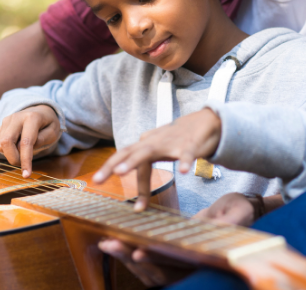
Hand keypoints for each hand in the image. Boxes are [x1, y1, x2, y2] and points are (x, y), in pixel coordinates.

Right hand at [0, 104, 60, 176]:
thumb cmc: (48, 123)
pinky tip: (18, 145)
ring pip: (1, 144)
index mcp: (32, 117)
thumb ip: (43, 139)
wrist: (40, 111)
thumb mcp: (54, 131)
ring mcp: (7, 121)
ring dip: (11, 154)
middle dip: (13, 158)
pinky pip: (0, 143)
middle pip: (6, 142)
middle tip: (22, 165)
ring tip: (23, 151)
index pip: (26, 142)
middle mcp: (16, 117)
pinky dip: (8, 150)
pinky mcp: (2, 126)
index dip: (25, 160)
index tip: (26, 174)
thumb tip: (28, 149)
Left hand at [93, 108, 221, 209]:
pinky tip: (185, 172)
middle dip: (112, 166)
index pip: (125, 158)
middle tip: (97, 180)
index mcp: (147, 144)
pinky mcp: (191, 144)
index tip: (99, 186)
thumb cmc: (182, 134)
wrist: (209, 120)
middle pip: (129, 153)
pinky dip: (186, 162)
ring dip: (133, 161)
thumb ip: (146, 146)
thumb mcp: (161, 142)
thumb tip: (135, 146)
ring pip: (149, 151)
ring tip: (120, 172)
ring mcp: (171, 142)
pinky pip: (187, 154)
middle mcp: (155, 142)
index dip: (112, 171)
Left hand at [97, 192, 256, 286]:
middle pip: (158, 269)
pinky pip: (149, 257)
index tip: (138, 253)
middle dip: (132, 257)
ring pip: (150, 267)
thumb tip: (216, 226)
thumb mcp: (237, 214)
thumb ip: (226, 223)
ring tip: (107, 243)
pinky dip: (131, 251)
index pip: (177, 263)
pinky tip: (114, 240)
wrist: (243, 211)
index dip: (158, 260)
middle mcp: (190, 265)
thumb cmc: (241, 212)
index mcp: (205, 258)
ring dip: (127, 256)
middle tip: (110, 244)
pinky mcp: (172, 254)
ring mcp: (180, 262)